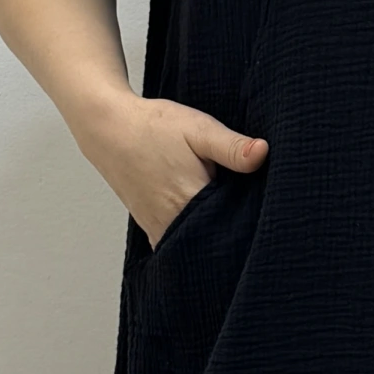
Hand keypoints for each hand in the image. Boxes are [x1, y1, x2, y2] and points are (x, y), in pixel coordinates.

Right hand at [75, 92, 267, 249]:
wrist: (109, 129)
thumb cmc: (154, 127)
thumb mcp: (199, 128)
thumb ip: (232, 146)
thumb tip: (263, 153)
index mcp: (191, 200)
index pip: (234, 227)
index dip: (252, 222)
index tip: (264, 212)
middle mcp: (173, 223)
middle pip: (216, 242)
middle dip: (234, 234)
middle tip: (249, 215)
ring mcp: (159, 229)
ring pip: (196, 246)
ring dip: (212, 237)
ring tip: (227, 219)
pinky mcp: (151, 228)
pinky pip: (178, 244)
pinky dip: (193, 239)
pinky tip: (204, 222)